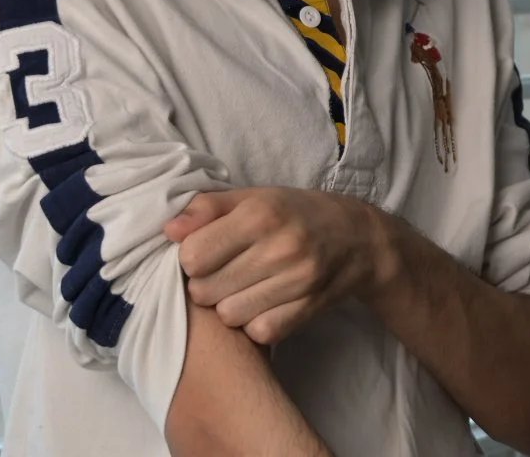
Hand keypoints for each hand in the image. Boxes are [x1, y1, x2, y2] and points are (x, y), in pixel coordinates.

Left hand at [164, 187, 392, 345]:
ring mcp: (297, 281)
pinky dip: (255, 323)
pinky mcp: (308, 309)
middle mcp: (279, 247)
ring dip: (229, 306)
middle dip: (207, 283)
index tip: (207, 251)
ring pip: (227, 316)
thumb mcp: (255, 197)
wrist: (360, 239)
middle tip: (225, 272)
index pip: (191, 256)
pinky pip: (258, 332)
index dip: (191, 256)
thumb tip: (169, 230)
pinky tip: (264, 304)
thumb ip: (209, 208)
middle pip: (204, 290)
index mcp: (260, 214)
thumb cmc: (298, 213)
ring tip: (244, 288)